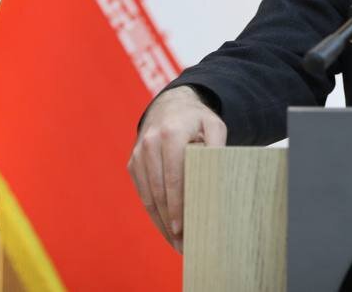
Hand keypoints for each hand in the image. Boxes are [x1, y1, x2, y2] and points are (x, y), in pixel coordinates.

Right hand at [127, 85, 226, 250]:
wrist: (171, 106)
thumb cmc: (197, 119)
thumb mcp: (214, 125)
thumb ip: (217, 147)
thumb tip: (218, 175)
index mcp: (170, 134)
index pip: (173, 177)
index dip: (176, 205)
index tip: (182, 227)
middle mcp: (150, 144)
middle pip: (159, 191)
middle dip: (169, 220)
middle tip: (183, 244)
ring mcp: (138, 155)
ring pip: (148, 196)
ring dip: (160, 222)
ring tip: (176, 243)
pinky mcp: (133, 164)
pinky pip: (143, 193)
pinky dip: (153, 212)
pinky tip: (165, 227)